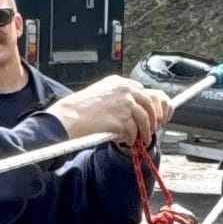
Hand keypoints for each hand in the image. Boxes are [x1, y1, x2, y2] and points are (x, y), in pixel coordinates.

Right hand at [50, 75, 164, 145]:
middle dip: (152, 117)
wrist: (70, 116)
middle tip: (152, 128)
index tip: (148, 114)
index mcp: (119, 82)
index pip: (141, 91)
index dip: (146, 105)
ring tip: (143, 139)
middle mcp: (124, 90)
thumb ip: (115, 95)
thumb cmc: (79, 107)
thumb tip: (128, 107)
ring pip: (145, 119)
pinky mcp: (122, 119)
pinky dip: (132, 138)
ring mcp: (125, 104)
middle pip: (148, 104)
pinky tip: (127, 141)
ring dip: (145, 131)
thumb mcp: (100, 92)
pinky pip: (134, 131)